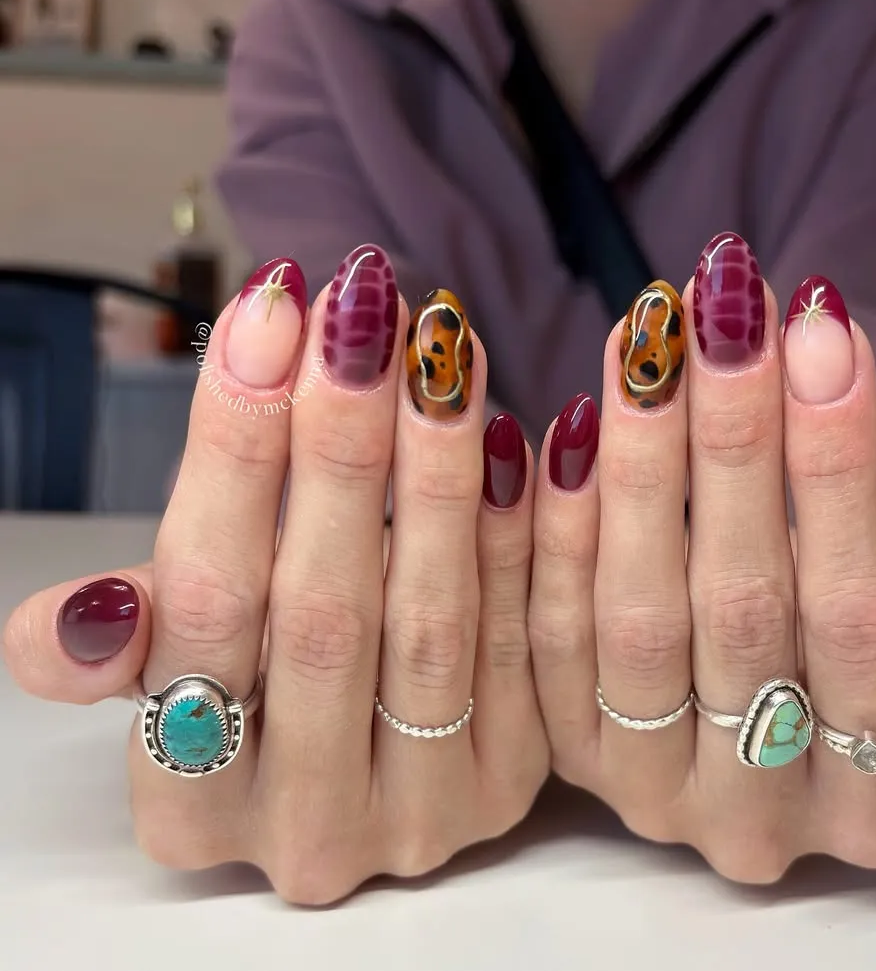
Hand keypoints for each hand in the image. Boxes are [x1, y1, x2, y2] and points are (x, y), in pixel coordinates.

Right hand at [4, 251, 547, 903]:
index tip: (267, 315)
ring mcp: (422, 813)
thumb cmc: (259, 669)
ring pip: (431, 620)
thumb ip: (127, 638)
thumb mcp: (176, 657)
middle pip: (321, 612)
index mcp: (191, 803)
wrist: (377, 740)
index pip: (204, 609)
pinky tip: (514, 430)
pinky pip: (524, 639)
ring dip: (435, 469)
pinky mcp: (513, 778)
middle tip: (358, 309)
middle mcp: (308, 829)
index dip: (231, 455)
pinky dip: (518, 529)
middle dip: (338, 443)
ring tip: (440, 345)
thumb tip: (87, 617)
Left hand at [527, 235, 875, 882]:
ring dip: (639, 461)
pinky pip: (548, 629)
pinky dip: (558, 521)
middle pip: (742, 608)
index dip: (841, 470)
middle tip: (724, 309)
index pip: (861, 619)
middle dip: (735, 441)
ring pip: (634, 614)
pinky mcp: (562, 754)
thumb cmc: (838, 637)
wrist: (751, 685)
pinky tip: (568, 422)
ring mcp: (646, 789)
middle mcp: (753, 817)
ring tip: (644, 337)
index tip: (822, 331)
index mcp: (871, 802)